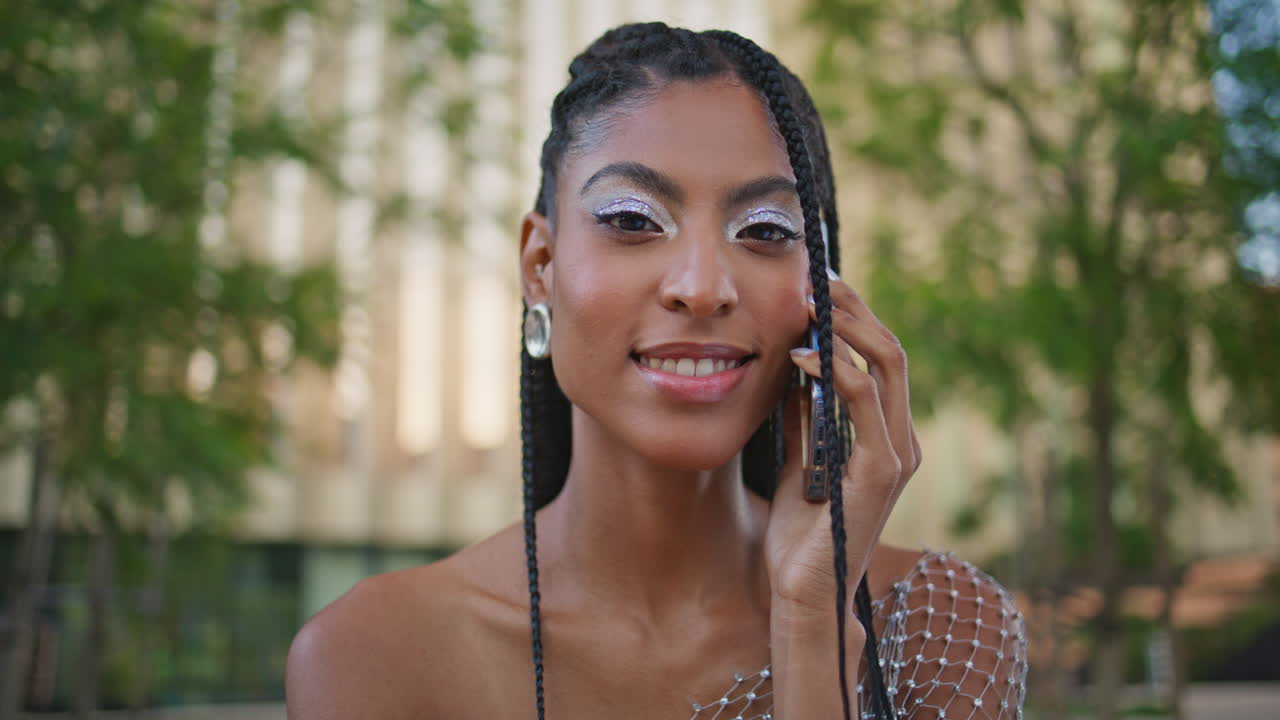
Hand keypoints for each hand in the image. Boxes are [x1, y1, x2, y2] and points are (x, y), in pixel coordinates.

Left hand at [764, 272, 921, 616]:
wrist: (803, 593)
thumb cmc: (801, 533)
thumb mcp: (799, 458)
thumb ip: (805, 416)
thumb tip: (794, 367)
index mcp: (886, 436)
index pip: (880, 359)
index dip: (852, 318)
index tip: (816, 287)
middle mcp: (901, 440)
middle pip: (890, 351)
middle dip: (854, 309)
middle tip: (817, 276)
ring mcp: (896, 455)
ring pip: (887, 366)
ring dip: (846, 327)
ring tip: (808, 301)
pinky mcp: (880, 472)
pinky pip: (863, 403)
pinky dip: (834, 370)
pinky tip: (800, 355)